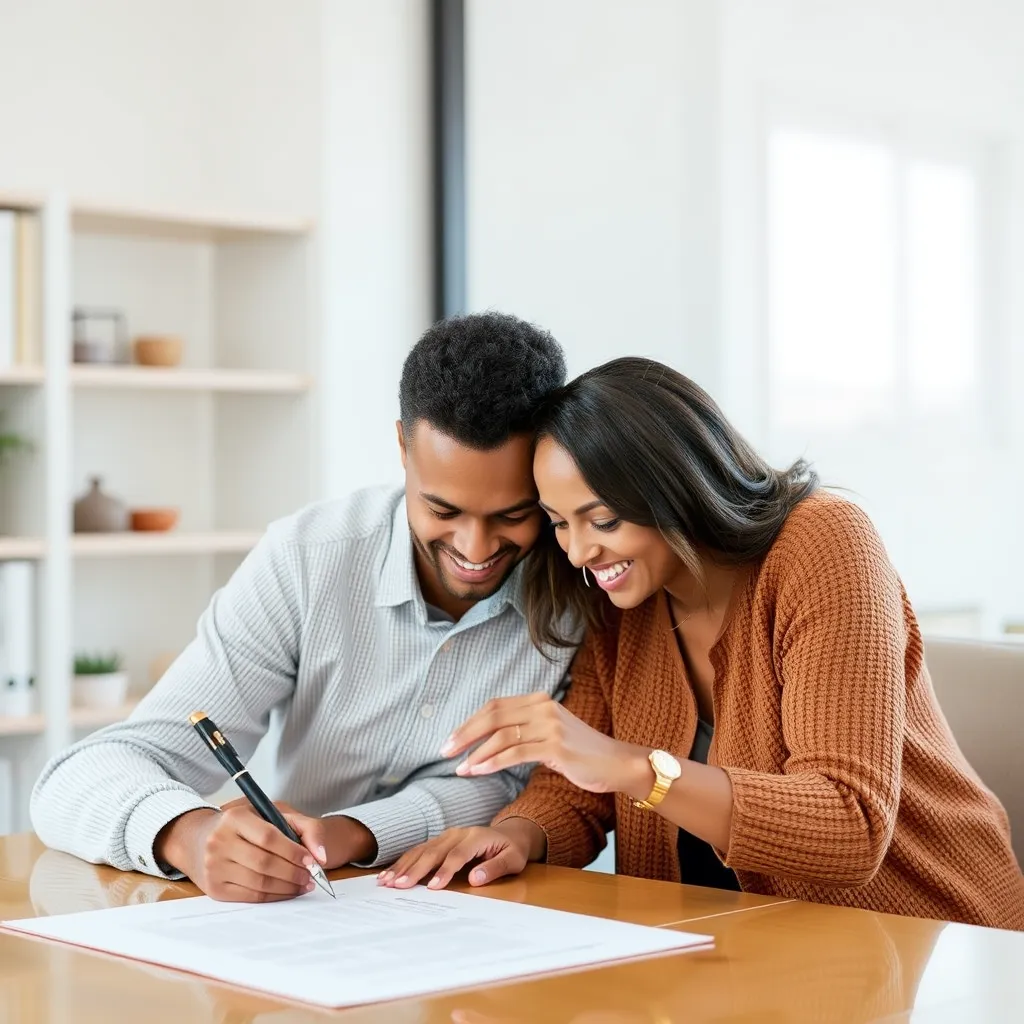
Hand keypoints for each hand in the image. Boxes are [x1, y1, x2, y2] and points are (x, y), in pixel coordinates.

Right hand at [155, 802, 327, 902]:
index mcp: (234, 817)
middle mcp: (219, 841)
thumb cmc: (242, 824)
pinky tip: (286, 892)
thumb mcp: (270, 812)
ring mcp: (213, 867)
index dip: (293, 852)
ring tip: (303, 885)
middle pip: (264, 863)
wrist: (196, 838)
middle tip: (311, 877)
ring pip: (259, 883)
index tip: (312, 861)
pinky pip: (250, 896)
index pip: (269, 837)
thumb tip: (322, 856)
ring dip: (287, 888)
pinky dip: (273, 897)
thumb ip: (304, 826)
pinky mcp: (214, 888)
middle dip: (294, 873)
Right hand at [378, 820, 538, 889]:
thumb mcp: (513, 860)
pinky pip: (419, 850)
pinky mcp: (440, 841)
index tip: (433, 887)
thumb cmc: (512, 850)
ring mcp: (447, 835)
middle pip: (434, 851)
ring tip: (387, 882)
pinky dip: (404, 862)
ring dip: (403, 866)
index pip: (457, 855)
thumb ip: (495, 868)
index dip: (444, 871)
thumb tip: (474, 879)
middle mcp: (458, 833)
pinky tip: (389, 873)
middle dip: (415, 869)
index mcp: (476, 837)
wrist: (510, 833)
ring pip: (422, 850)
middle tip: (398, 886)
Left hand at [440, 692, 651, 795]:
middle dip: (465, 734)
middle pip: (493, 716)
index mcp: (539, 700)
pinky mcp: (556, 746)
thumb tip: (488, 738)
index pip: (495, 706)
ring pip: (502, 735)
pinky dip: (493, 762)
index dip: (469, 722)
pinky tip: (479, 771)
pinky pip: (516, 753)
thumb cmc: (581, 753)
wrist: (616, 763)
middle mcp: (543, 707)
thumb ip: (525, 729)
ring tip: (460, 768)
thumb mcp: (550, 733)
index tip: (450, 739)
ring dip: (476, 753)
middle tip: (444, 751)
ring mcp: (550, 725)